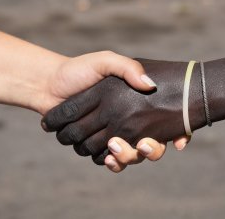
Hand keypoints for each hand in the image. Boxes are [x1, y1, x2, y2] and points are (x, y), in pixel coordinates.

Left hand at [42, 59, 204, 166]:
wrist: (50, 84)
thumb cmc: (79, 70)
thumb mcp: (105, 61)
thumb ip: (126, 68)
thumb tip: (149, 86)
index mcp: (133, 104)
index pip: (162, 122)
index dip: (174, 133)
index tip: (173, 134)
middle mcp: (126, 121)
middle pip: (148, 146)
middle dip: (150, 151)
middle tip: (143, 145)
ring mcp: (112, 135)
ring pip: (129, 156)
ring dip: (126, 156)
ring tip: (116, 146)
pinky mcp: (97, 145)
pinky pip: (109, 161)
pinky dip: (110, 162)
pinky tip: (107, 157)